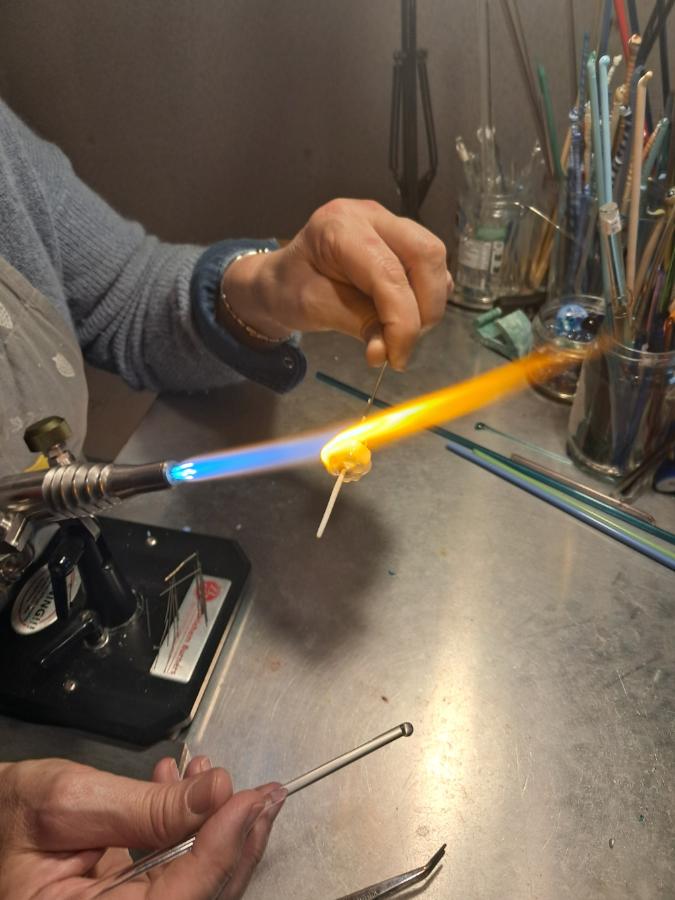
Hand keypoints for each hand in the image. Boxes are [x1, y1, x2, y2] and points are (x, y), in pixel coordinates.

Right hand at [0, 755, 284, 899]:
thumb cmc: (10, 817)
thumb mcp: (70, 802)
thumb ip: (146, 806)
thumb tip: (217, 791)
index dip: (222, 850)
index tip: (250, 801)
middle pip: (200, 897)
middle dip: (238, 841)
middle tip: (265, 794)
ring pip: (197, 886)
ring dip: (219, 828)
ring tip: (217, 778)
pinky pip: (179, 873)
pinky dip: (194, 829)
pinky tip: (191, 787)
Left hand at [221, 199, 451, 369]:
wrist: (281, 278)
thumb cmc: (289, 289)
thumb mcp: (315, 309)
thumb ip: (357, 325)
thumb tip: (387, 352)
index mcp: (340, 226)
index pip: (388, 273)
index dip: (402, 321)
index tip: (396, 357)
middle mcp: (370, 215)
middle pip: (425, 255)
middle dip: (424, 309)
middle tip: (403, 344)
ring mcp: (389, 223)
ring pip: (433, 260)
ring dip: (427, 303)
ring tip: (399, 331)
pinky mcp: (401, 238)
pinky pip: (430, 267)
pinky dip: (425, 296)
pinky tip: (401, 314)